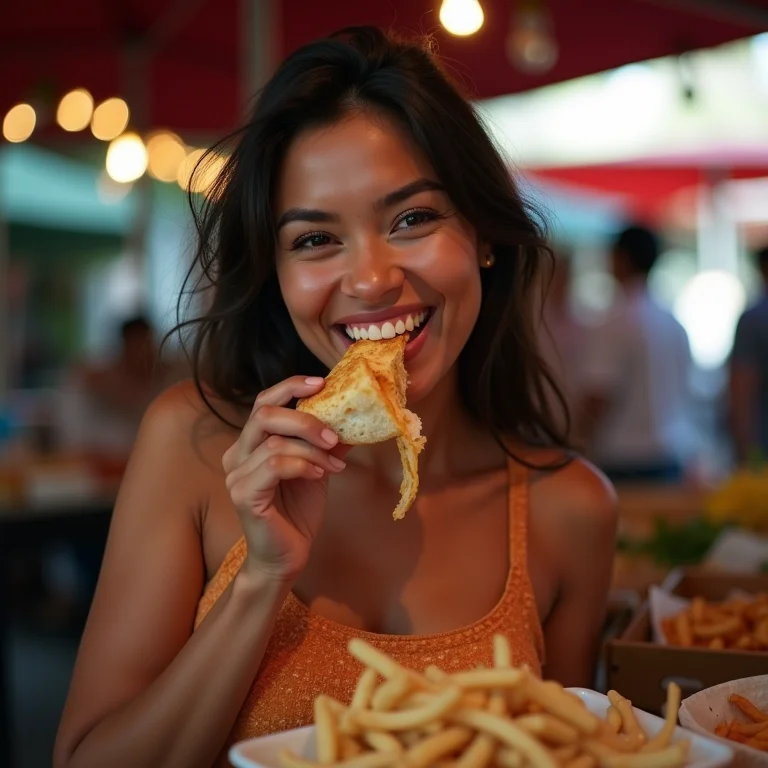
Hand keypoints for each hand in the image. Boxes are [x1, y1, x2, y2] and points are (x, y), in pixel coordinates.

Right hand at [222, 376, 348, 582]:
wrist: (287, 556)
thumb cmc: (298, 512)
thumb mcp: (316, 468)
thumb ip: (323, 442)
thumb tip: (350, 415)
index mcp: (251, 443)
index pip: (264, 401)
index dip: (290, 387)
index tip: (321, 382)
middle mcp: (237, 454)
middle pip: (265, 414)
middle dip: (305, 420)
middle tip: (333, 436)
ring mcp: (236, 474)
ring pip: (276, 442)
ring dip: (313, 451)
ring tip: (333, 465)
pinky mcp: (243, 494)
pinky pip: (275, 465)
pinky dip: (303, 466)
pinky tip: (319, 476)